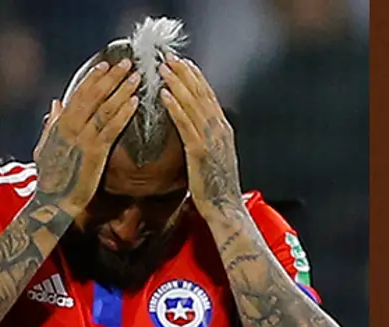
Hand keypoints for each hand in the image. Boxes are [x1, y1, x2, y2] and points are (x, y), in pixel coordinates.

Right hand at [33, 59, 140, 213]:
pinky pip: (112, 128)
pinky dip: (124, 113)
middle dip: (111, 77)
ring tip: (136, 77)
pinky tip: (135, 102)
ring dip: (121, 90)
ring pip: (105, 108)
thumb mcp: (46, 147)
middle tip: (128, 63)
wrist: (54, 202)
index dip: (93, 78)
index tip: (106, 65)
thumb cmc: (52, 177)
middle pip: (93, 95)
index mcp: (60, 124)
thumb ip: (52, 124)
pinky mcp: (95, 152)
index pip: (79, 94)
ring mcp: (83, 138)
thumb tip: (56, 102)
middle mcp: (70, 127)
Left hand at [158, 54, 242, 217]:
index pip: (209, 97)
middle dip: (185, 74)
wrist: (225, 208)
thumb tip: (194, 129)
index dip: (196, 78)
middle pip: (202, 95)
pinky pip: (185, 125)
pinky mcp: (200, 151)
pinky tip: (164, 96)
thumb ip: (206, 140)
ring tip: (163, 69)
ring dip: (178, 84)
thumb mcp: (214, 158)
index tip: (183, 64)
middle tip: (170, 58)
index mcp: (223, 131)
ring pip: (193, 105)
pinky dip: (175, 108)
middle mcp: (220, 130)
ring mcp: (212, 140)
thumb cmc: (216, 188)